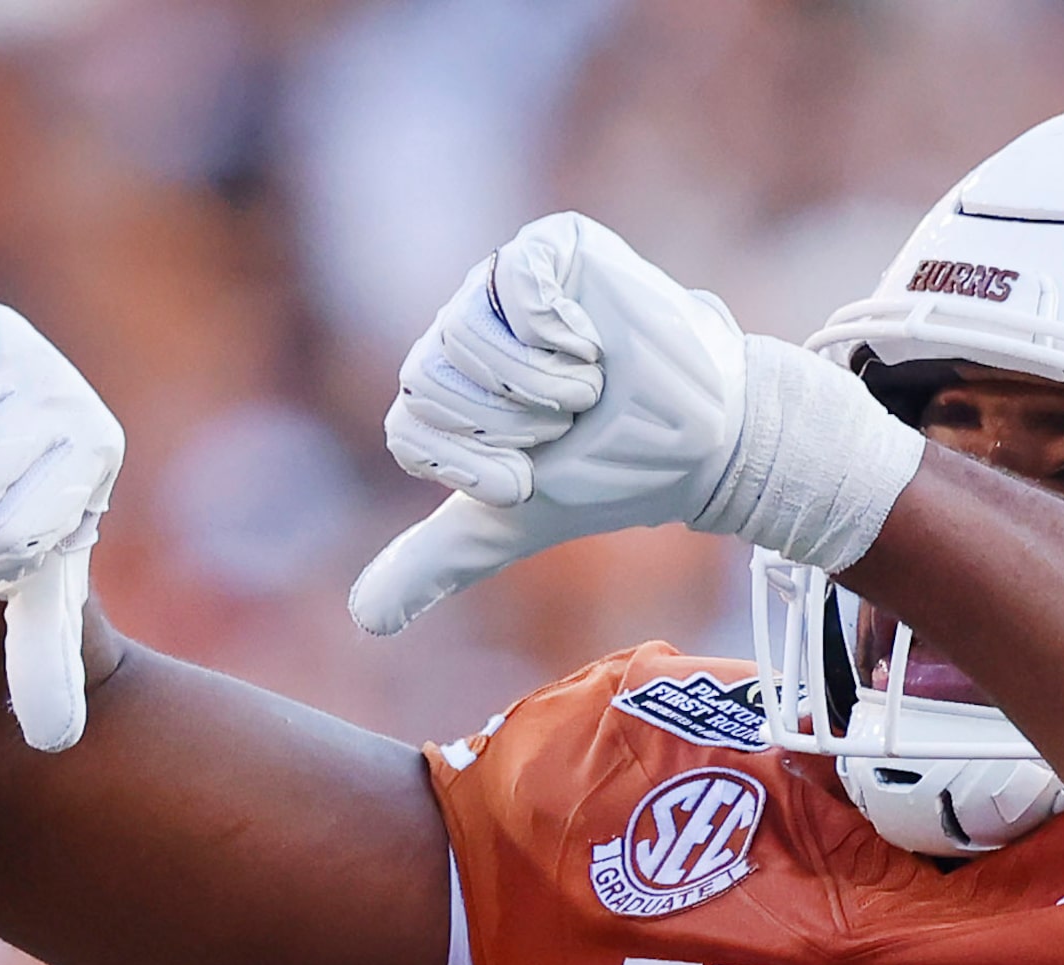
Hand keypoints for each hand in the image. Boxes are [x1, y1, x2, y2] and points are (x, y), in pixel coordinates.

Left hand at [351, 214, 924, 636]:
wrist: (699, 439)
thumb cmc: (609, 473)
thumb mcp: (512, 522)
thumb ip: (437, 559)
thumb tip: (363, 620)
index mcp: (442, 390)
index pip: (409, 429)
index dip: (472, 464)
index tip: (529, 475)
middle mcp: (461, 330)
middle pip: (427, 381)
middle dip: (507, 425)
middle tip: (564, 426)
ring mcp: (500, 283)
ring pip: (464, 334)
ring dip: (540, 384)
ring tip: (587, 387)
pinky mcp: (547, 246)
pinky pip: (513, 281)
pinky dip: (558, 330)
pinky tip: (592, 341)